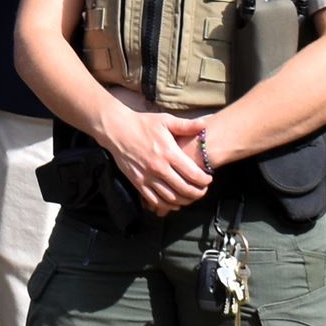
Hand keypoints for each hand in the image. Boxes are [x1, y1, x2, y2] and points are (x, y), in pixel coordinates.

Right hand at [92, 93, 213, 213]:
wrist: (117, 130)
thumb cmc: (143, 124)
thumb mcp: (165, 120)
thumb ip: (186, 125)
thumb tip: (204, 124)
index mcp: (168, 152)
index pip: (192, 174)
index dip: (204, 180)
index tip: (208, 179)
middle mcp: (159, 167)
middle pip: (184, 189)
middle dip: (198, 193)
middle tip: (203, 191)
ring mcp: (147, 177)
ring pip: (171, 197)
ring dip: (184, 201)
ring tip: (191, 197)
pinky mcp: (138, 182)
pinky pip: (155, 200)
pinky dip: (167, 205)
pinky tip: (174, 203)